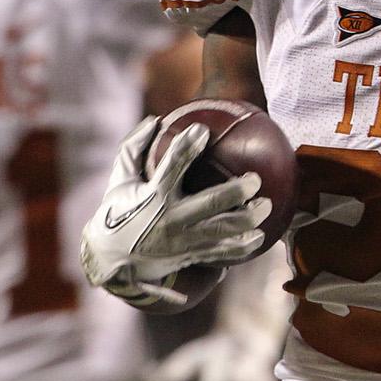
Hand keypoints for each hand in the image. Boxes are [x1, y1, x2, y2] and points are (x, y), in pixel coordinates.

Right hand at [81, 117, 270, 306]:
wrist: (114, 261)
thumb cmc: (119, 212)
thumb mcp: (120, 180)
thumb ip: (134, 148)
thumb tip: (154, 119)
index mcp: (153, 196)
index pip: (172, 166)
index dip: (187, 146)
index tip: (202, 130)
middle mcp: (171, 218)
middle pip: (211, 203)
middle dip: (237, 191)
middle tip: (256, 178)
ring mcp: (184, 240)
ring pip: (224, 230)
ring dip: (249, 218)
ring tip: (266, 204)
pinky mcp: (192, 255)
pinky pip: (224, 252)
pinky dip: (244, 245)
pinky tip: (261, 234)